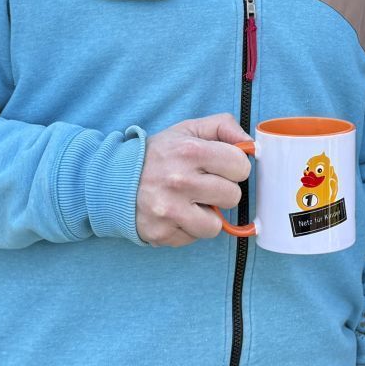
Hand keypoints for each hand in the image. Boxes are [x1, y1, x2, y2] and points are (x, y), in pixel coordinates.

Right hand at [135, 114, 253, 246]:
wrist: (113, 180)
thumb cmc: (158, 155)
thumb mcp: (187, 129)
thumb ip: (223, 127)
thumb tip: (251, 145)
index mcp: (190, 151)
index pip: (240, 167)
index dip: (233, 167)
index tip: (219, 167)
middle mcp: (179, 181)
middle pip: (232, 197)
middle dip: (221, 192)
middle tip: (202, 185)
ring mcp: (169, 210)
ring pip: (216, 225)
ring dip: (207, 216)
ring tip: (189, 202)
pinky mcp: (161, 233)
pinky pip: (194, 238)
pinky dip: (188, 228)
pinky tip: (174, 214)